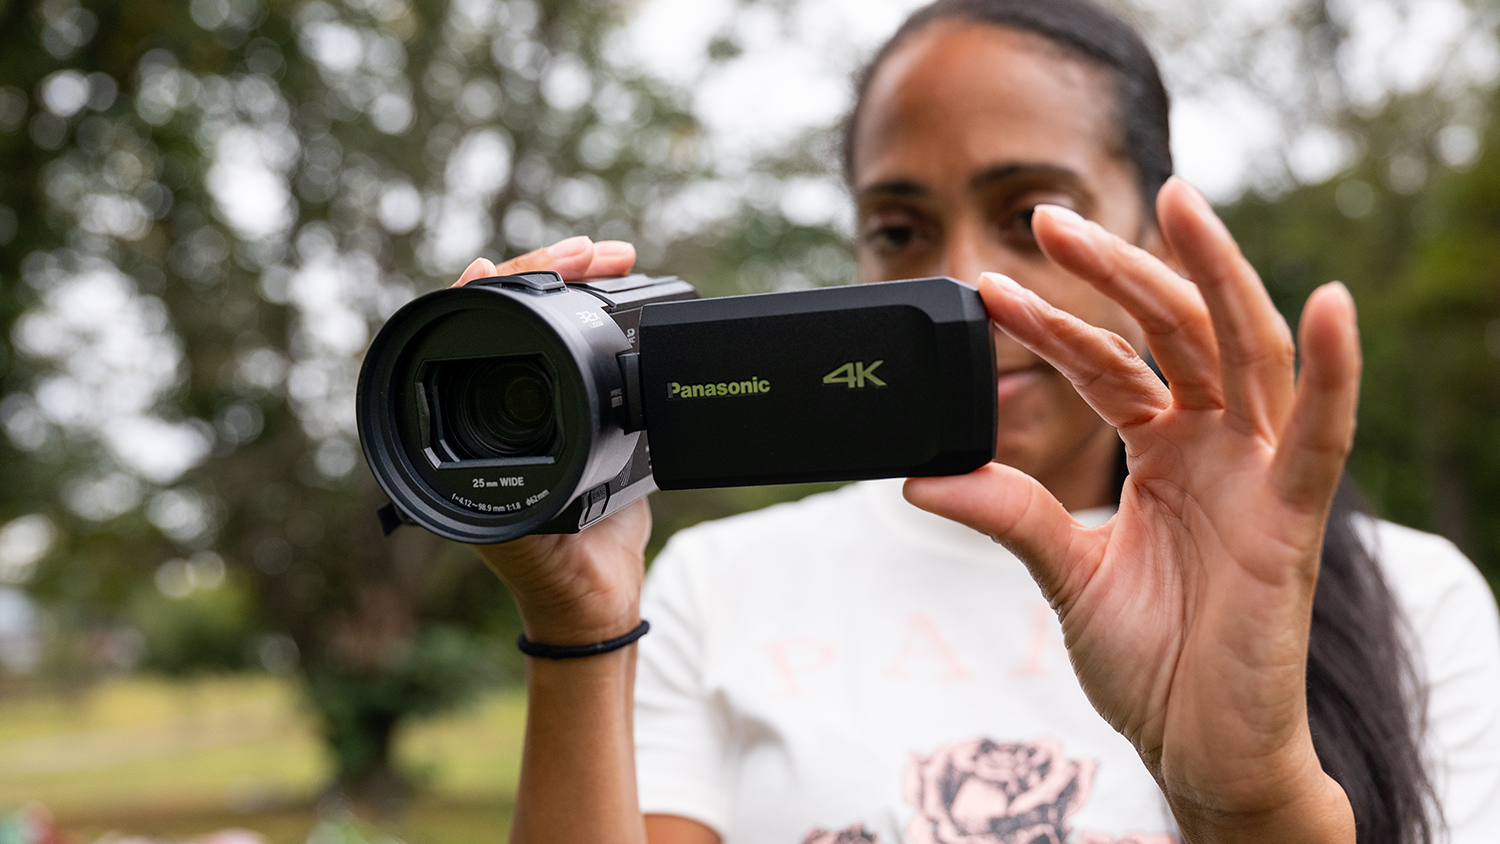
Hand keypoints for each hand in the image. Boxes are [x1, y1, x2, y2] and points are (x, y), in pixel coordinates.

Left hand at [454, 236, 652, 645]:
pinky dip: (599, 306)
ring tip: (610, 259)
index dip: (485, 288)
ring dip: (576, 280)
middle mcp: (489, 403)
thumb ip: (505, 480)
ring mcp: (535, 398)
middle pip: (506, 307)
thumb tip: (492, 428)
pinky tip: (619, 287)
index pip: (457, 331)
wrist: (595, 594)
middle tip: (593, 252)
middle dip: (548, 268)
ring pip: (544, 315)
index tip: (509, 264)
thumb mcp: (519, 519)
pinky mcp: (579, 405)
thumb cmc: (546, 566)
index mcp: (460, 423)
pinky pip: (578, 339)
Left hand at [904, 178, 1358, 841]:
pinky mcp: (1292, 519)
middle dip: (1118, 270)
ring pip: (1246, 353)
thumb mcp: (1065, 572)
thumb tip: (919, 475)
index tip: (988, 286)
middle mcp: (1216, 448)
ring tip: (1178, 202)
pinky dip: (1334, 371)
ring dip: (1215, 275)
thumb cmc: (1148, 662)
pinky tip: (1329, 304)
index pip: (1107, 365)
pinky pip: (1321, 436)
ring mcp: (1258, 476)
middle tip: (1049, 217)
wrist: (1195, 748)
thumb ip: (1009, 514)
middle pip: (1175, 333)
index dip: (1050, 323)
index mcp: (1166, 452)